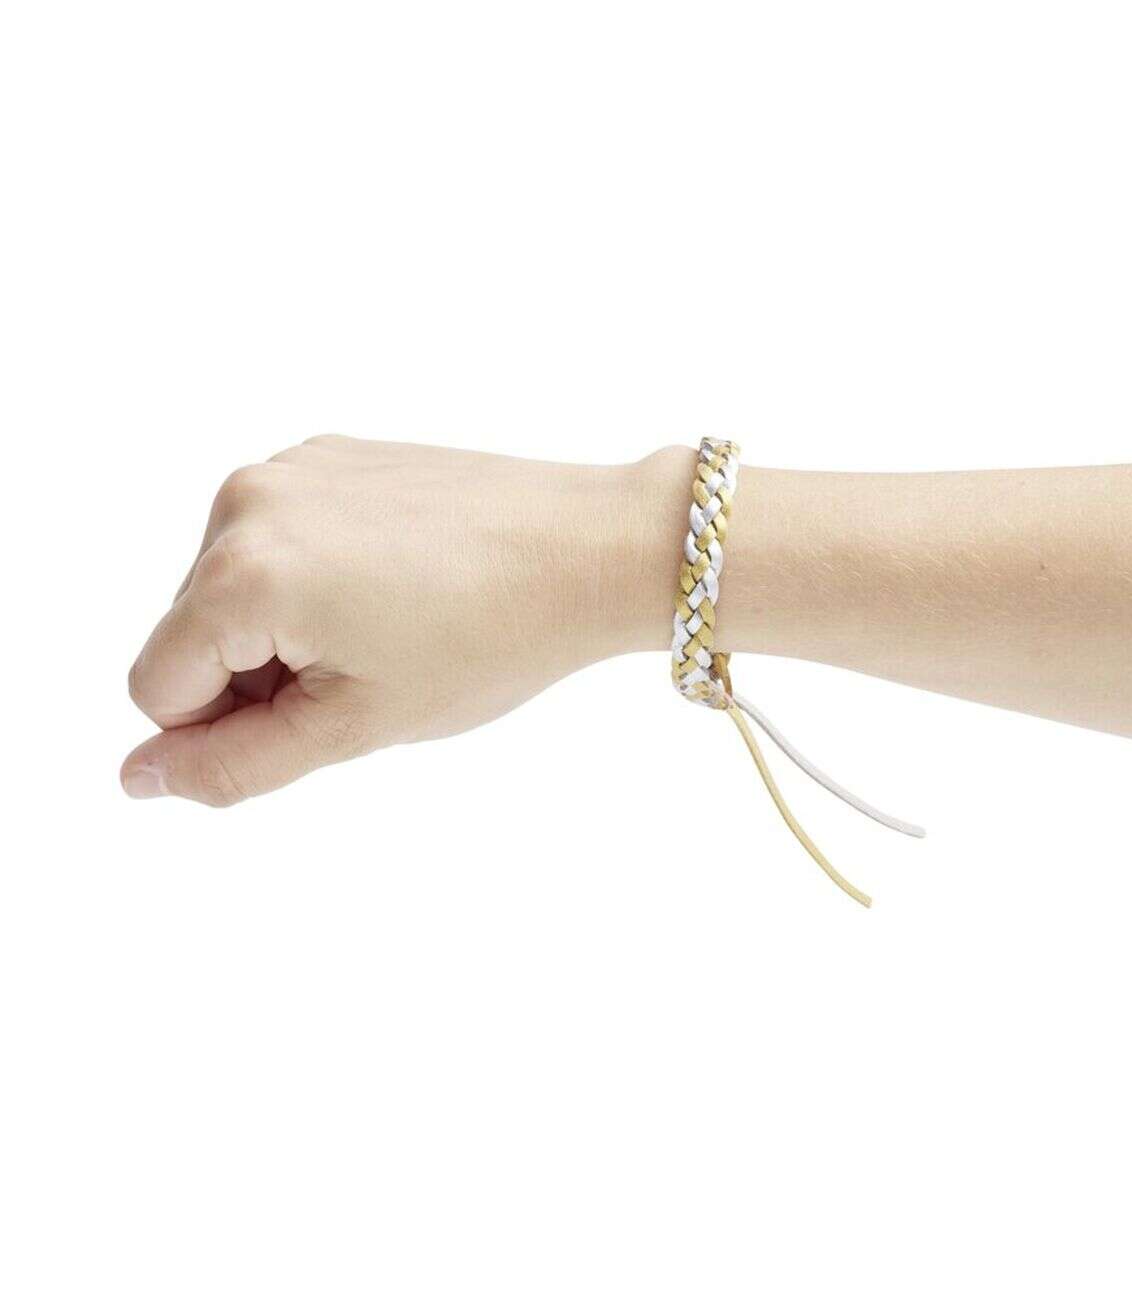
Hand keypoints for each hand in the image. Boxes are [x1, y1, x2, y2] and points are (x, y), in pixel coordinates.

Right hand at [122, 437, 682, 804]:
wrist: (591, 548)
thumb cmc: (492, 637)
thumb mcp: (356, 725)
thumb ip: (233, 765)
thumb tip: (138, 779)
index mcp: (242, 573)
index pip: (154, 688)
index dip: (222, 728)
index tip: (318, 714)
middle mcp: (246, 501)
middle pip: (189, 631)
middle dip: (255, 674)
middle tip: (367, 674)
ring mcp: (289, 467)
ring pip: (231, 586)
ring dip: (284, 626)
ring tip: (389, 628)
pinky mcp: (330, 454)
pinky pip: (277, 539)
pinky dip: (313, 576)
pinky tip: (395, 586)